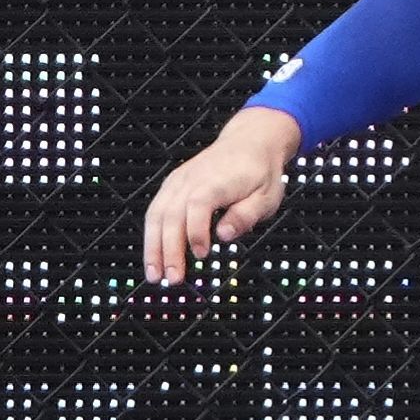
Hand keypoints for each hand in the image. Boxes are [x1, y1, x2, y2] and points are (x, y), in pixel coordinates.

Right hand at [142, 106, 300, 282]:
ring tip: (155, 274)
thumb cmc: (259, 171)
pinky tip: (153, 256)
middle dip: (169, 249)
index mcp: (216, 181)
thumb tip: (224, 235)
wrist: (250, 141)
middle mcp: (192, 179)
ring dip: (153, 246)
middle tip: (172, 278)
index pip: (198, 206)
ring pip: (157, 214)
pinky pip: (156, 210)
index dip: (196, 231)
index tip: (202, 254)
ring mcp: (178, 181)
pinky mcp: (172, 185)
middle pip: (172, 214)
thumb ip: (246, 216)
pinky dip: (151, 235)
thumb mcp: (267, 196)